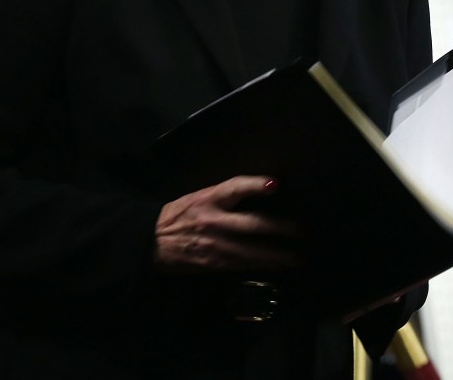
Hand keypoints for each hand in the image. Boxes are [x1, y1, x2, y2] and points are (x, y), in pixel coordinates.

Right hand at [153, 176, 300, 272]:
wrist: (153, 240)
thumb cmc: (178, 216)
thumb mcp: (198, 198)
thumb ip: (225, 197)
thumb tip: (258, 195)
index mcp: (208, 199)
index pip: (235, 187)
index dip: (255, 185)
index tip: (274, 184)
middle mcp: (214, 220)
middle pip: (252, 224)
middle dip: (279, 228)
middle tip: (299, 230)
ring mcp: (216, 244)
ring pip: (252, 250)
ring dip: (277, 255)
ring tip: (295, 257)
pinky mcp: (214, 262)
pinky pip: (243, 264)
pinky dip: (262, 265)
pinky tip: (276, 267)